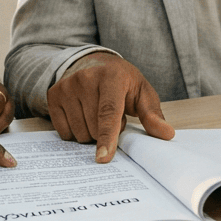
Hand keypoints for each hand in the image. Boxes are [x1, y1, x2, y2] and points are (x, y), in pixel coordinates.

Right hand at [46, 53, 174, 162]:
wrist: (95, 63)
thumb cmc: (123, 82)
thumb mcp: (142, 93)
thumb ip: (152, 115)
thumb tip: (167, 134)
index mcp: (111, 77)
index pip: (108, 113)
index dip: (108, 137)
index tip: (104, 158)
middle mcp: (85, 79)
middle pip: (94, 128)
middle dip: (106, 133)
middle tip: (112, 116)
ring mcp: (66, 86)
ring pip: (79, 133)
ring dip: (91, 133)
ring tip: (97, 114)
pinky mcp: (53, 95)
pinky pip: (64, 132)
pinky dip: (75, 131)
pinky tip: (82, 115)